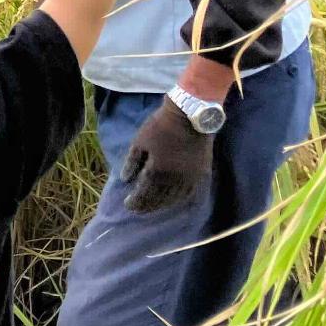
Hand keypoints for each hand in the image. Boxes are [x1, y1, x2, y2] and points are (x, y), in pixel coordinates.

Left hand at [121, 97, 214, 211]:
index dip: (136, 201)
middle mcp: (175, 179)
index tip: (128, 204)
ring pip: (175, 198)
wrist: (190, 116)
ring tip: (153, 206)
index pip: (145, 194)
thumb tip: (125, 179)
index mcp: (157, 171)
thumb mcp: (139, 142)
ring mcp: (190, 177)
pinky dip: (179, 199)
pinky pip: (189, 192)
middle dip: (147, 205)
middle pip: (159, 199)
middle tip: (139, 209)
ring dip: (162, 204)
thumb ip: (132, 162)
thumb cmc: (160, 126)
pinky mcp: (201, 173)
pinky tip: (173, 200)